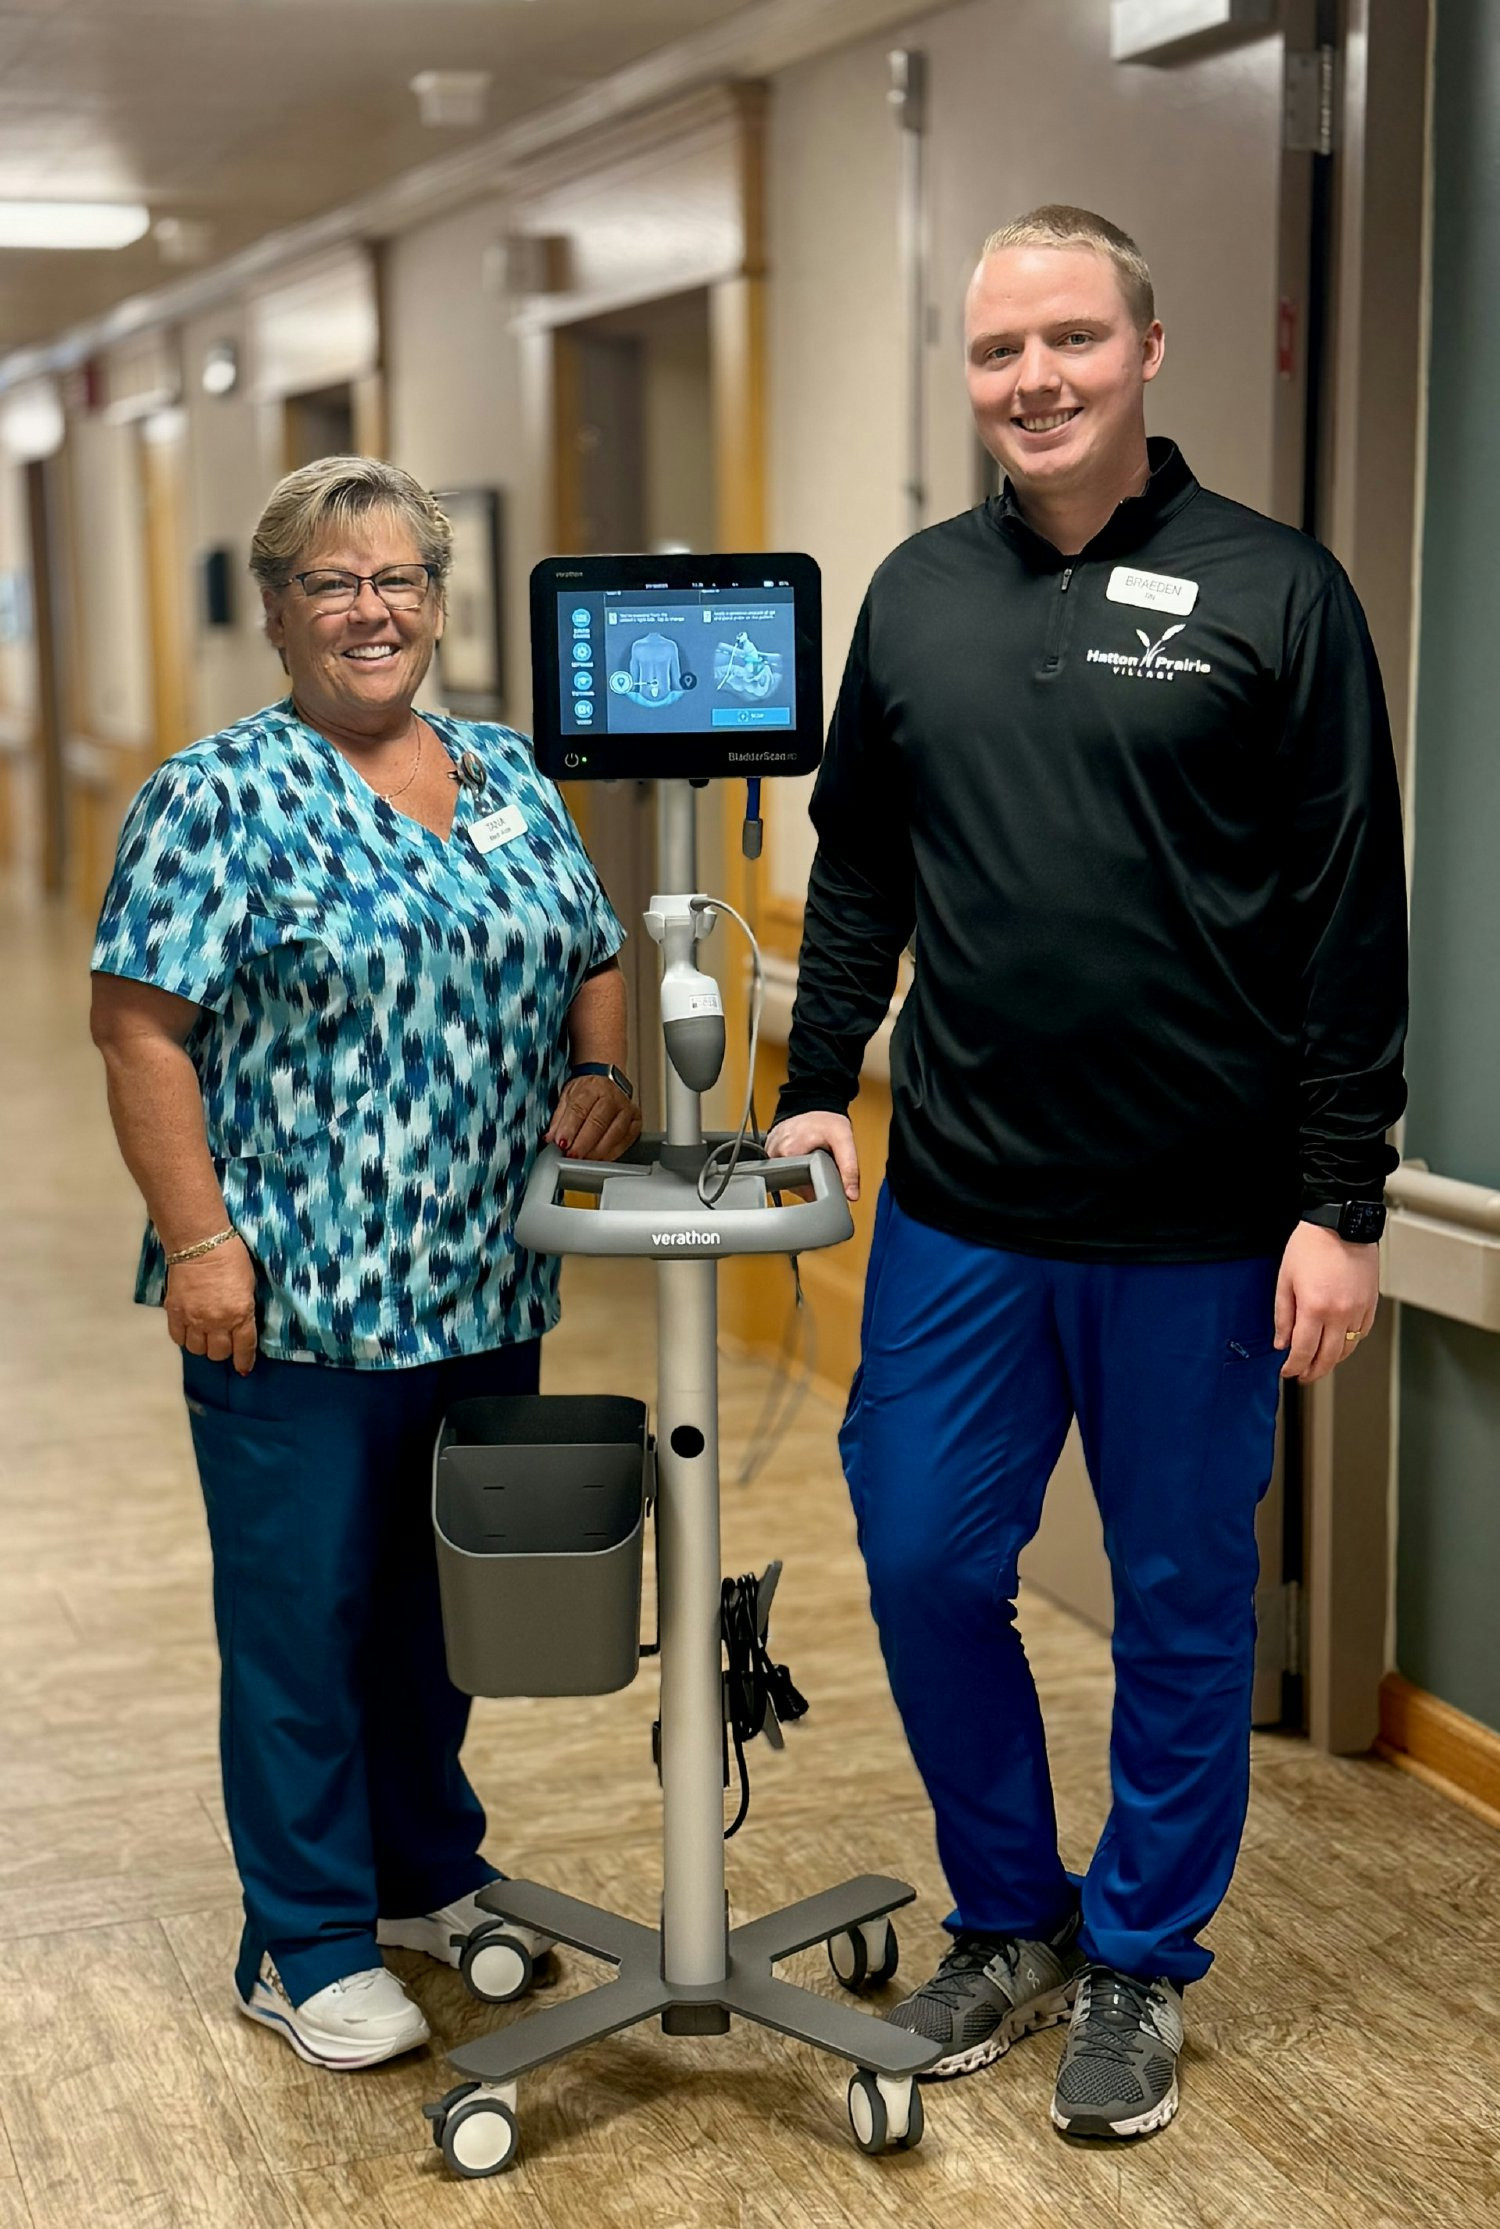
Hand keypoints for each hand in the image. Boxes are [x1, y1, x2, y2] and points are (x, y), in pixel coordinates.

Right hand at [166, 1236, 257, 1374]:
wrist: (200, 1243)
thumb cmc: (232, 1259)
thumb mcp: (248, 1287)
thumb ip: (244, 1310)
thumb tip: (240, 1327)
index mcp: (240, 1314)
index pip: (243, 1348)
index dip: (244, 1361)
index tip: (243, 1368)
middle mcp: (216, 1321)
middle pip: (217, 1353)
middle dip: (222, 1351)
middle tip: (223, 1341)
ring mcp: (193, 1319)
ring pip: (196, 1349)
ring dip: (202, 1345)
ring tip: (204, 1334)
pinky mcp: (174, 1313)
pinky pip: (178, 1338)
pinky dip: (184, 1338)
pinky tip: (189, 1330)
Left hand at [545, 1075, 641, 1163]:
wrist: (607, 1082)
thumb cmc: (587, 1090)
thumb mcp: (567, 1097)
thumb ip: (558, 1118)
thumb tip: (550, 1138)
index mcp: (592, 1087)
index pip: (579, 1109)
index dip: (569, 1129)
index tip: (561, 1143)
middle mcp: (612, 1097)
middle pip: (598, 1123)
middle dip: (583, 1144)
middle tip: (571, 1156)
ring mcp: (626, 1109)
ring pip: (614, 1134)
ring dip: (597, 1151)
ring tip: (584, 1160)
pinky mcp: (636, 1122)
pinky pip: (625, 1141)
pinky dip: (611, 1153)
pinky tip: (600, 1158)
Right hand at [765, 1112, 860, 1202]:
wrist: (815, 1104)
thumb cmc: (827, 1120)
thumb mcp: (844, 1141)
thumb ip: (849, 1168)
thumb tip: (851, 1194)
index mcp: (789, 1151)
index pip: (802, 1188)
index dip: (818, 1189)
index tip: (825, 1176)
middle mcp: (775, 1152)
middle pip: (794, 1184)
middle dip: (810, 1180)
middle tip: (820, 1161)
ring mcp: (770, 1151)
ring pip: (787, 1179)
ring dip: (801, 1174)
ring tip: (810, 1157)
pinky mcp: (769, 1150)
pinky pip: (782, 1169)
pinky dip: (793, 1167)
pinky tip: (801, 1156)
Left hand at [1274, 1221, 1380, 1383]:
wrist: (1342, 1223)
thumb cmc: (1311, 1244)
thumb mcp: (1285, 1279)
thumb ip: (1283, 1315)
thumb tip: (1281, 1342)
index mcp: (1315, 1307)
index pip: (1303, 1351)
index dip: (1293, 1367)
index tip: (1287, 1371)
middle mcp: (1340, 1313)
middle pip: (1328, 1358)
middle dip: (1313, 1372)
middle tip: (1303, 1376)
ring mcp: (1359, 1310)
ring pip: (1347, 1349)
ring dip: (1332, 1360)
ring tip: (1319, 1363)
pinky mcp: (1371, 1303)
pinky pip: (1362, 1334)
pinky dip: (1350, 1343)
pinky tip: (1339, 1343)